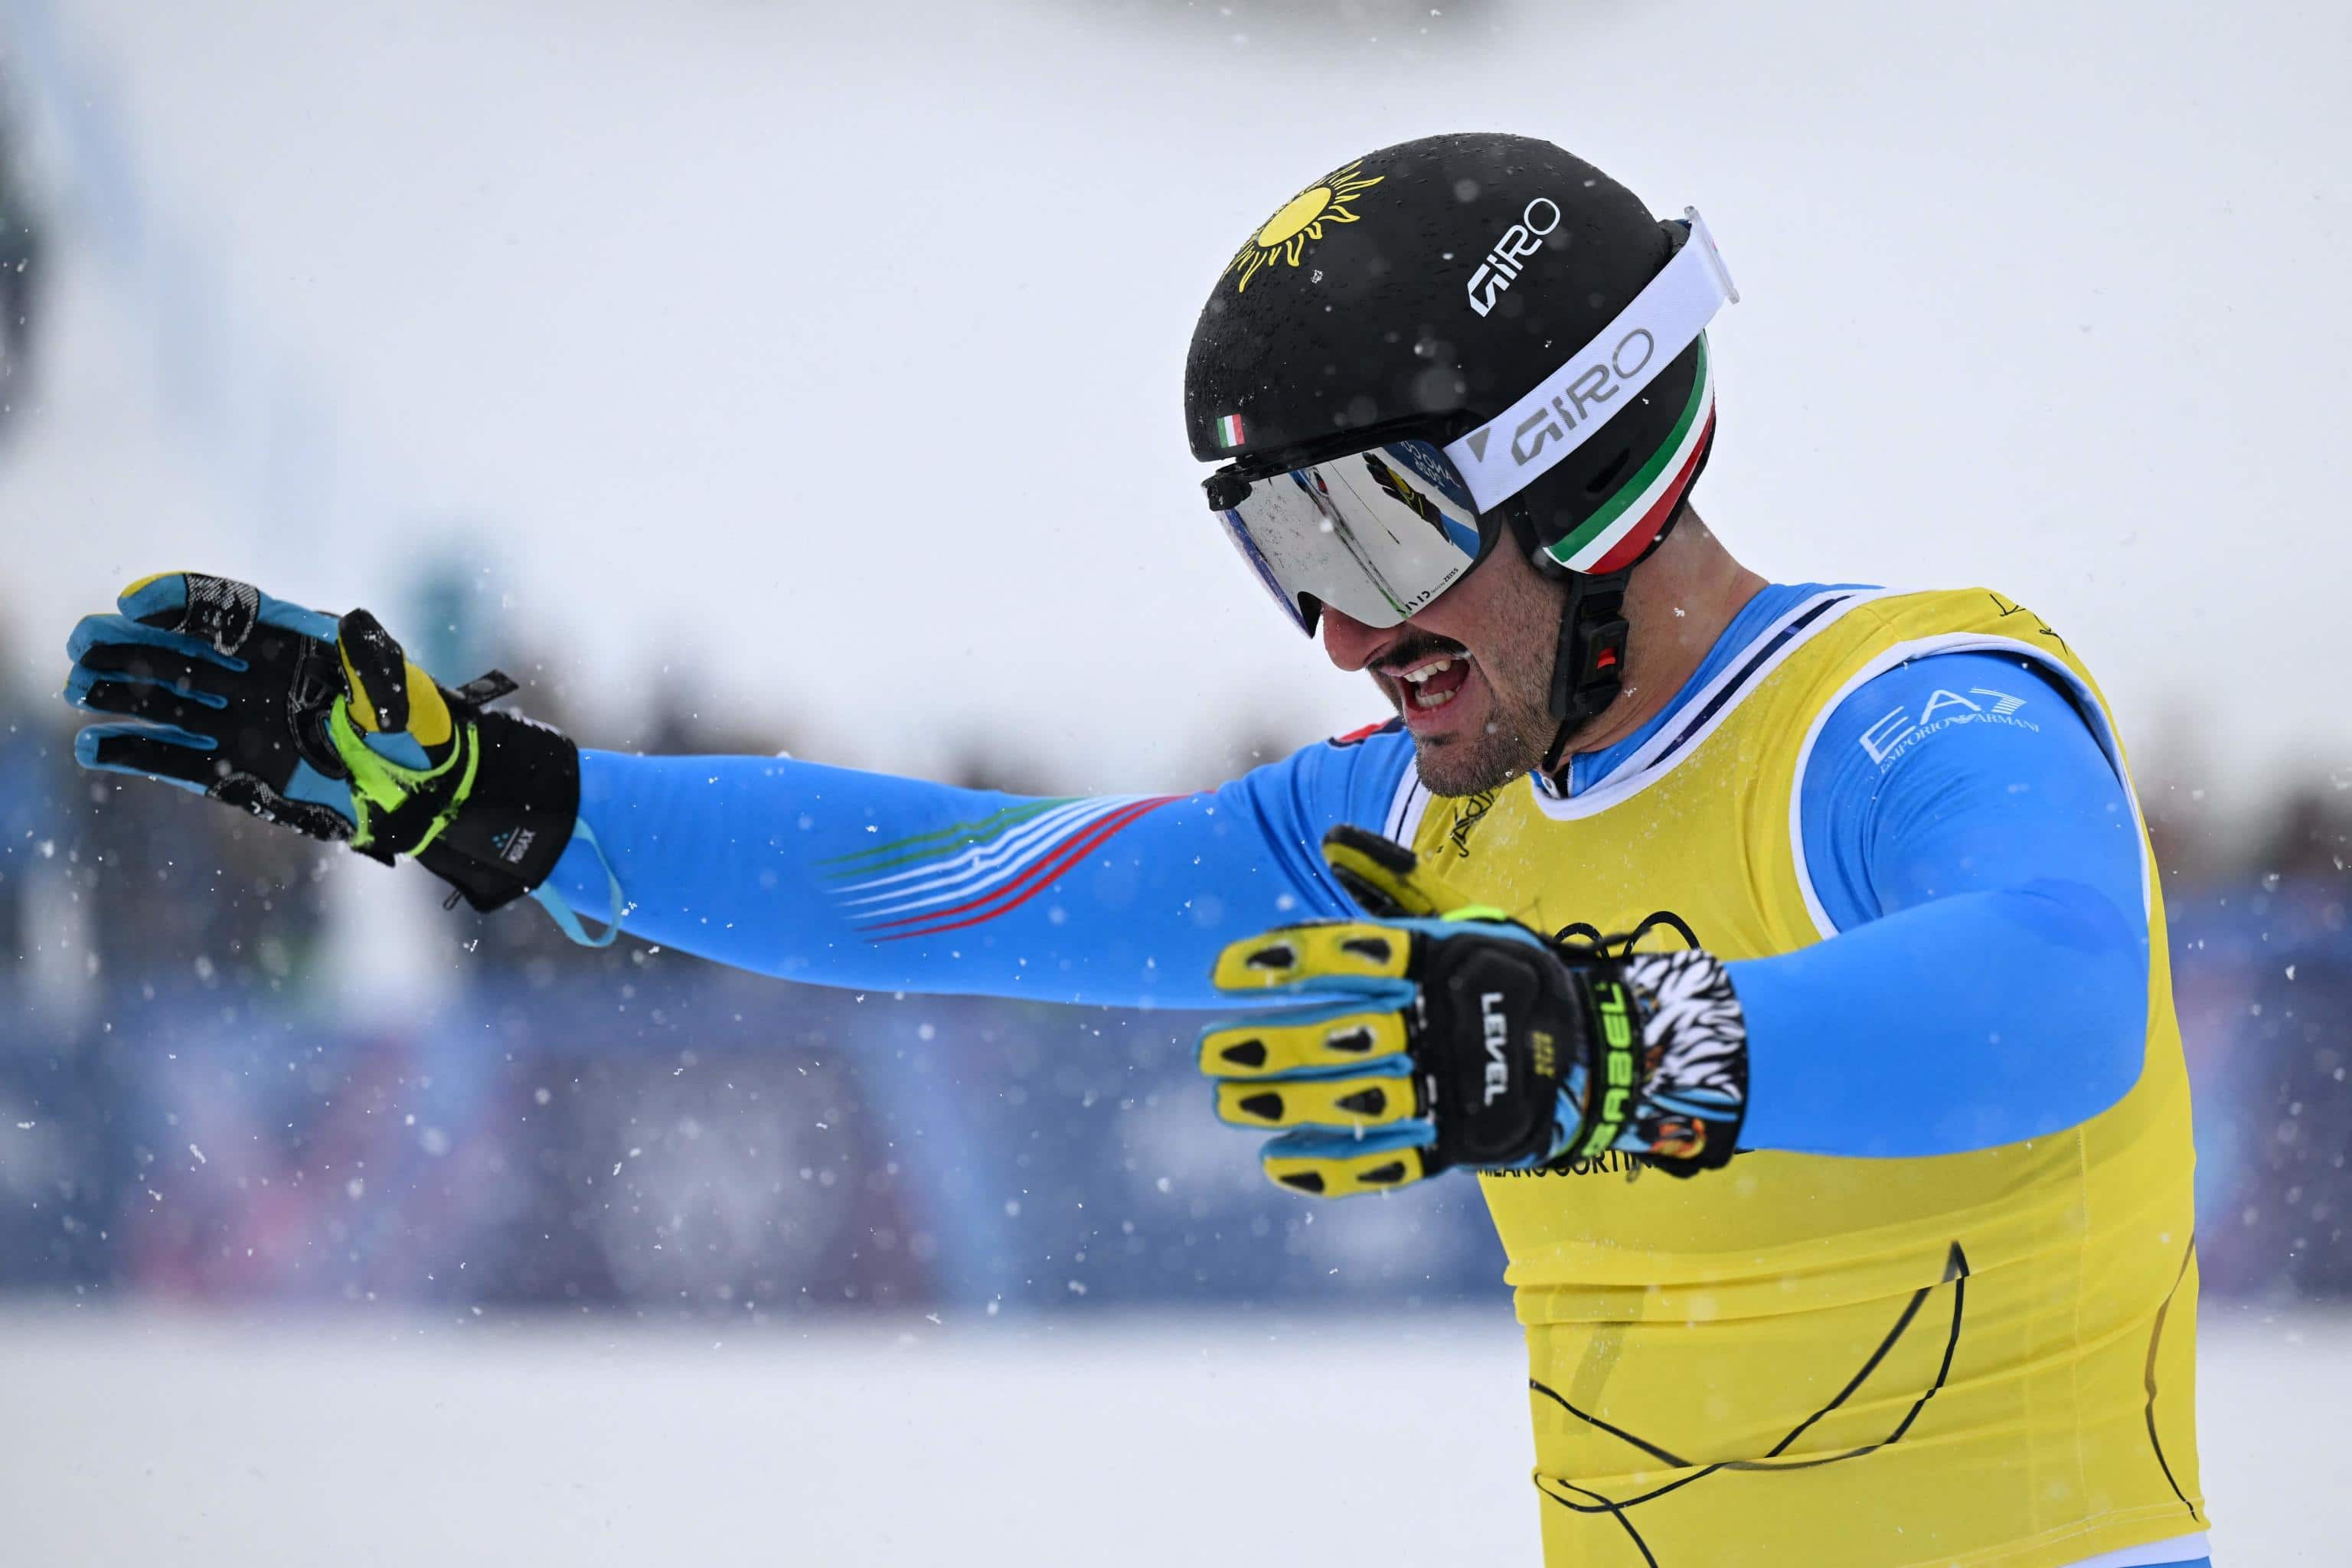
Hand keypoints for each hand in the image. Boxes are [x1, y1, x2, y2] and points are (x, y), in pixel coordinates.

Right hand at [64, 571, 577, 911]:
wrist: (423, 794)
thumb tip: (355, 622)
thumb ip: (375, 661)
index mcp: (294, 645)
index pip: (227, 609)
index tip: (135, 600)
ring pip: (169, 702)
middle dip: (131, 644)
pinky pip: (176, 759)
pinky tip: (93, 745)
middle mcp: (258, 680)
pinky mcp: (236, 773)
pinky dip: (136, 752)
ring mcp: (243, 726)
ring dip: (121, 693)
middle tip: (83, 641)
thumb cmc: (420, 733)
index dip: (181, 600)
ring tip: (77, 687)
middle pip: (182, 652)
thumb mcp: (405, 690)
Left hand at [1198, 826, 1747, 1196]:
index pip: (1355, 954)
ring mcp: (1456, 1088)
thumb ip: (1392, 883)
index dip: (1288, 959)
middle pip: (1348, 1034)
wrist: (1595, 1052)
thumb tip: (1329, 837)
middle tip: (1211, 1048)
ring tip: (1229, 1100)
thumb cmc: (1507, 974)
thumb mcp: (1460, 918)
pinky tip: (1278, 1160)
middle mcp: (1446, 1022)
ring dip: (1288, 1103)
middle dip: (1272, 1044)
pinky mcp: (1461, 1144)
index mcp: (1442, 959)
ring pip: (1361, 1100)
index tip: (1226, 969)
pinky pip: (1391, 1161)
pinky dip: (1333, 1166)